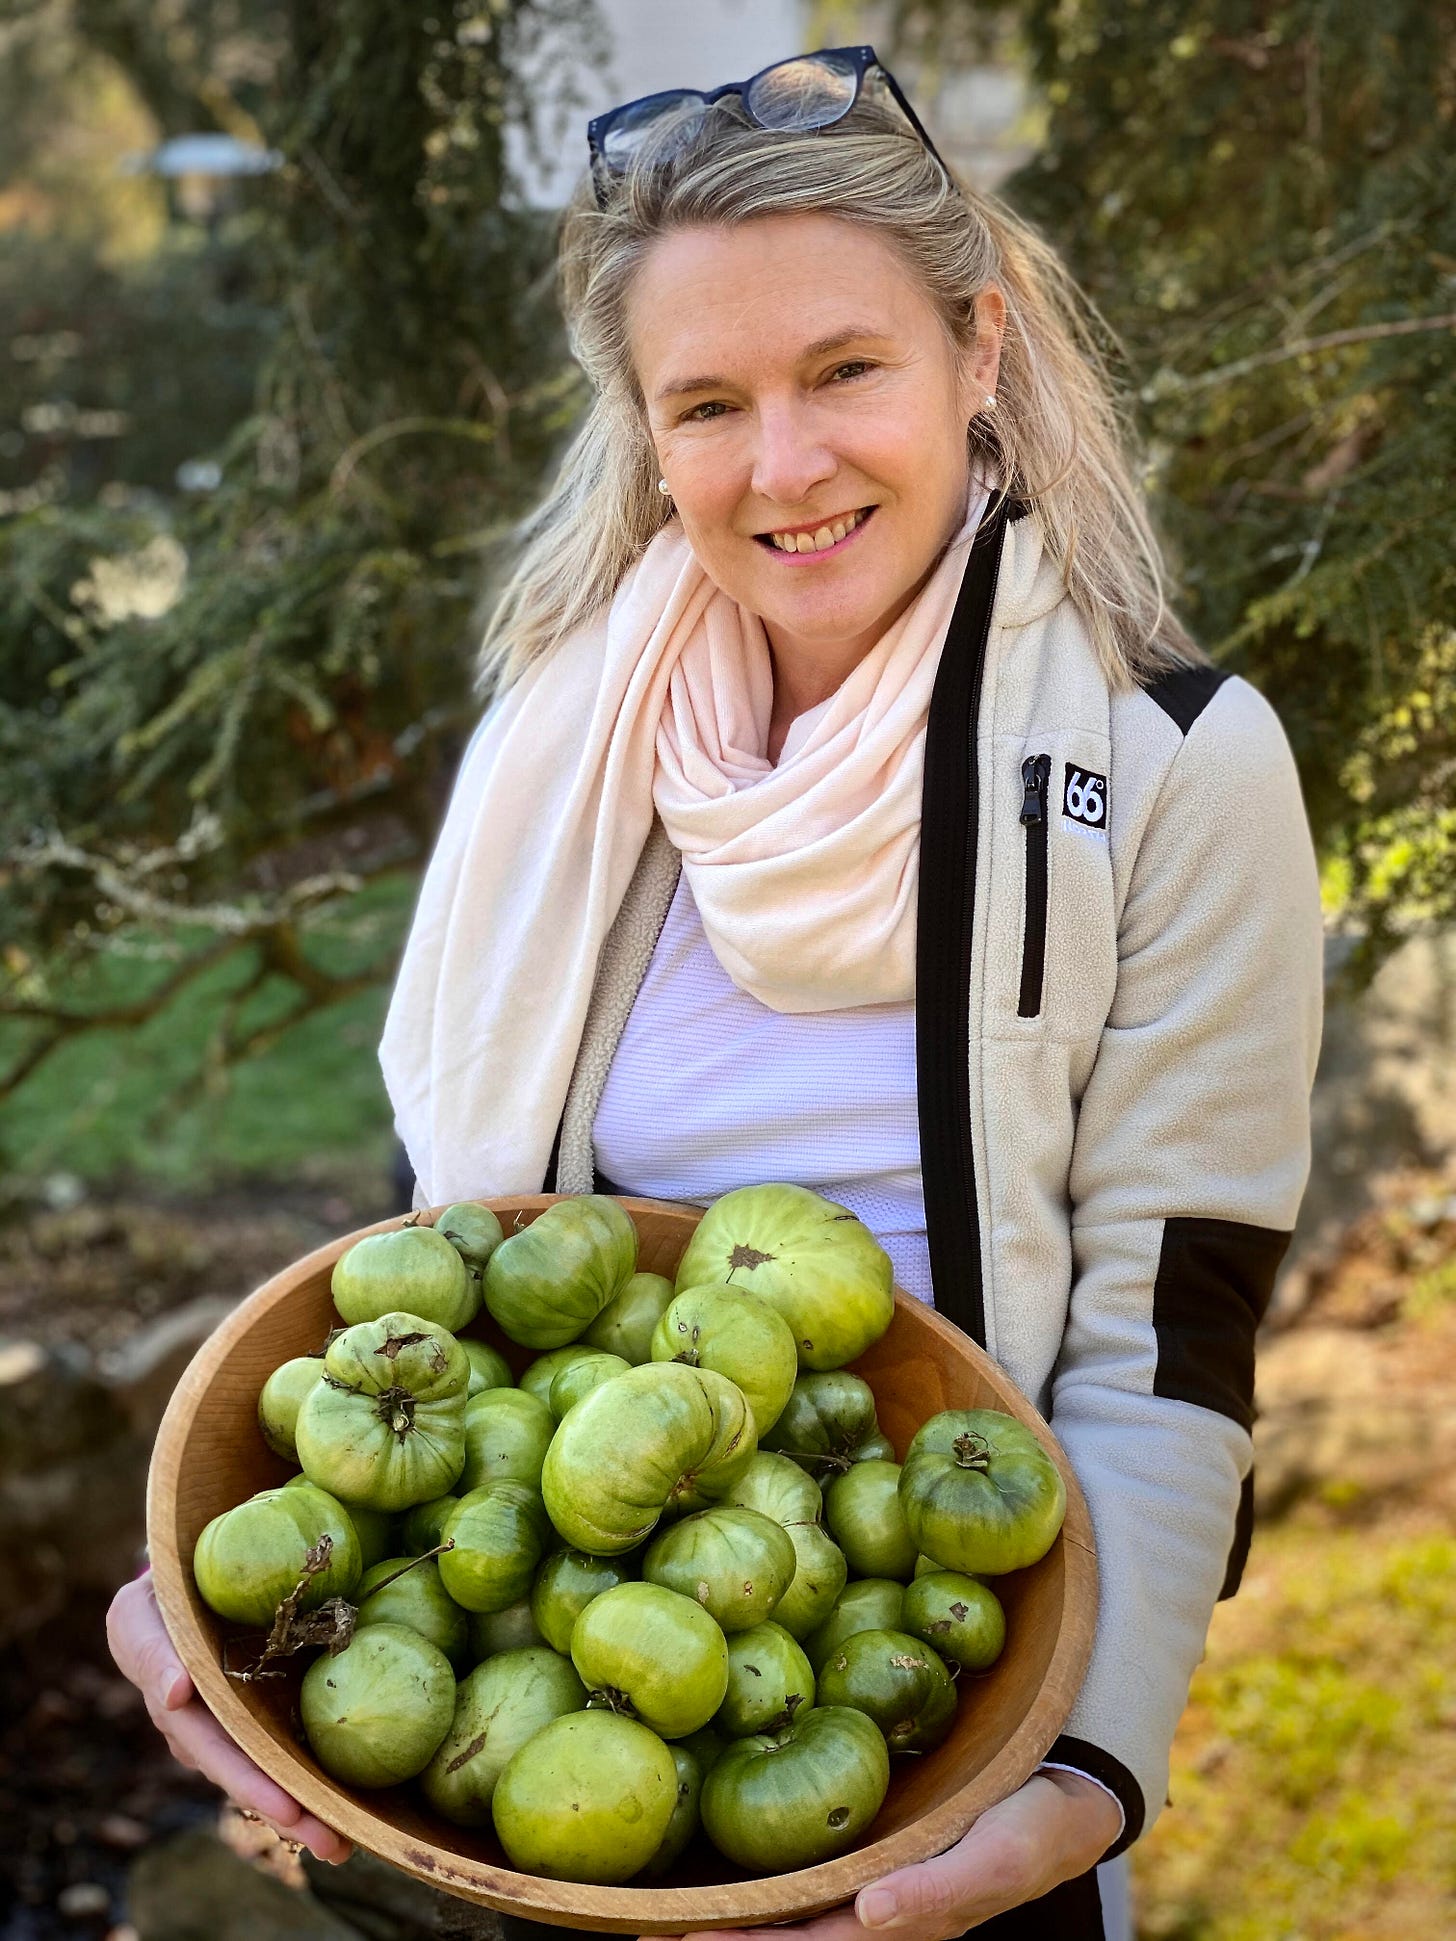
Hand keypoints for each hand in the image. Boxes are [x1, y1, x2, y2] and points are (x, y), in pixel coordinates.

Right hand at [106, 1571, 351, 1863]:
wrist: (180, 1595)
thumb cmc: (159, 1605)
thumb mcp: (140, 1620)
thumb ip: (153, 1655)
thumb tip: (175, 1694)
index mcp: (182, 1716)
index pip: (220, 1754)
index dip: (253, 1784)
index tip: (288, 1810)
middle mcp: (211, 1735)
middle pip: (254, 1779)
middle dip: (291, 1814)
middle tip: (333, 1844)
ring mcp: (238, 1730)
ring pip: (274, 1773)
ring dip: (309, 1809)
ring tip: (347, 1841)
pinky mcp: (267, 1714)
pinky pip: (291, 1745)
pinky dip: (316, 1774)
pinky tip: (350, 1802)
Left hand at [666, 1770, 1120, 1940]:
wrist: (1066, 1798)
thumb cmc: (1032, 1828)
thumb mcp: (1000, 1856)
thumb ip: (941, 1891)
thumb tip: (871, 1911)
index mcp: (897, 1923)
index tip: (687, 1938)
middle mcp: (873, 1911)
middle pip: (786, 1937)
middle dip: (723, 1936)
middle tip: (649, 1926)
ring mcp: (870, 1883)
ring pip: (790, 1910)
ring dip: (734, 1913)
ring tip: (666, 1905)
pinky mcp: (872, 1848)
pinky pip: (809, 1871)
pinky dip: (766, 1875)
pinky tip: (729, 1855)